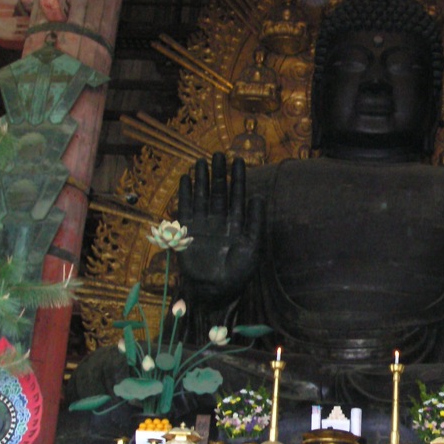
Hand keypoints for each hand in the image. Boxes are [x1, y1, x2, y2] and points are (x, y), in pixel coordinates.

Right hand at [177, 153, 262, 304]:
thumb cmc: (238, 272)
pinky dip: (186, 194)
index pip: (238, 196)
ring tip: (201, 162)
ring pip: (202, 197)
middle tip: (218, 154)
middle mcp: (220, 222)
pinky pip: (186, 209)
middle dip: (219, 174)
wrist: (215, 290)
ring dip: (202, 180)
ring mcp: (203, 225)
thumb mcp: (252, 246)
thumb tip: (257, 196)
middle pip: (219, 192)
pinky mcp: (188, 232)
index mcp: (237, 224)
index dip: (238, 179)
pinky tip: (186, 179)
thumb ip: (255, 221)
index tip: (239, 160)